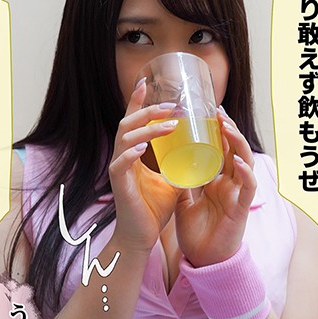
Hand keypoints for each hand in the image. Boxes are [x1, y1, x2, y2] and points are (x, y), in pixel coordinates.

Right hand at [109, 80, 179, 253]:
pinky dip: (130, 154)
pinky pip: (120, 164)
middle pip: (128, 123)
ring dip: (148, 129)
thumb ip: (178, 164)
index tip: (146, 81)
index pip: (133, 122)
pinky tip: (141, 148)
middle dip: (148, 110)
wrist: (141, 237)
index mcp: (132, 154)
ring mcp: (118, 170)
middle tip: (171, 105)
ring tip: (169, 124)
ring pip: (125, 138)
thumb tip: (200, 150)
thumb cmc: (153, 209)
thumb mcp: (171, 181)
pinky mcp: (118, 185)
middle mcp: (121, 157)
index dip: (137, 102)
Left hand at [175, 108, 256, 266]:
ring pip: (245, 163)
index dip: (219, 132)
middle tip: (218, 113)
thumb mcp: (184, 201)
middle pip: (235, 151)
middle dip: (229, 130)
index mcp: (218, 181)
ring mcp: (237, 195)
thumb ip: (182, 183)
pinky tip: (238, 162)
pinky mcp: (241, 208)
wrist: (202, 259)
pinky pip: (248, 187)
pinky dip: (245, 173)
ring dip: (238, 144)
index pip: (222, 150)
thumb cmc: (197, 232)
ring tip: (227, 128)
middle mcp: (230, 184)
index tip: (210, 113)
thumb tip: (170, 163)